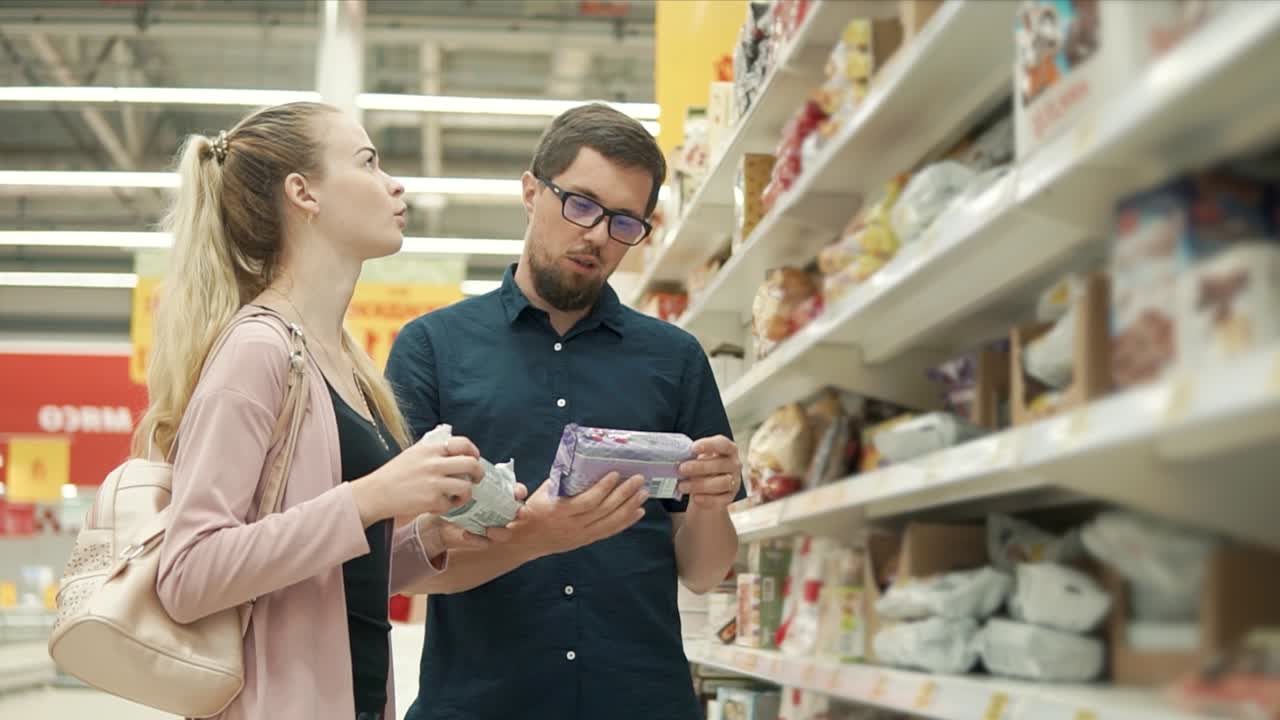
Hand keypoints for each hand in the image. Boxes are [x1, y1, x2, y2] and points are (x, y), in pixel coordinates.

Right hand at [351, 433, 484, 525]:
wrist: (376, 493)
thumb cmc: (395, 474)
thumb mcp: (414, 453)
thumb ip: (434, 450)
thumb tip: (455, 450)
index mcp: (431, 449)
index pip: (463, 443)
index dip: (474, 451)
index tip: (475, 458)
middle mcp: (434, 464)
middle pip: (471, 464)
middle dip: (479, 473)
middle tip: (476, 479)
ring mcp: (434, 483)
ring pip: (466, 487)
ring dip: (466, 493)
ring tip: (458, 496)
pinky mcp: (432, 501)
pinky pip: (451, 504)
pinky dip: (448, 506)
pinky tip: (438, 504)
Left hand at [429, 482, 530, 551]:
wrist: (439, 517)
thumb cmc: (454, 495)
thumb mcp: (461, 482)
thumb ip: (468, 474)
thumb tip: (469, 461)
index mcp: (500, 495)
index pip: (517, 492)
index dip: (519, 491)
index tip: (517, 492)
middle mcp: (501, 511)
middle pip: (519, 513)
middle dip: (521, 512)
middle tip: (519, 512)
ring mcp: (493, 526)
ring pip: (506, 532)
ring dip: (500, 531)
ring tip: (489, 529)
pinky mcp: (481, 539)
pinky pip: (485, 542)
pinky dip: (477, 538)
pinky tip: (466, 533)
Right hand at [507, 473, 648, 557]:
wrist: (525, 540)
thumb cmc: (534, 510)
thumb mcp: (543, 492)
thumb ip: (561, 480)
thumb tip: (581, 461)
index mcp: (559, 511)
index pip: (587, 501)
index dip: (603, 489)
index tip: (616, 474)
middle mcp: (572, 525)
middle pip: (603, 511)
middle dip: (624, 494)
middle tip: (638, 480)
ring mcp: (581, 535)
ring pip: (610, 522)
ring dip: (629, 507)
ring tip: (643, 493)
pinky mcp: (586, 541)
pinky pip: (609, 531)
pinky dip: (626, 522)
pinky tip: (638, 512)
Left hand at [677, 435, 741, 511]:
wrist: (707, 489)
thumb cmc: (702, 468)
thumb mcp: (699, 458)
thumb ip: (692, 456)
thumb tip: (676, 456)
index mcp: (728, 450)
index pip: (723, 444)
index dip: (709, 445)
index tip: (693, 448)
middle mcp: (734, 464)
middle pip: (720, 464)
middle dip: (699, 467)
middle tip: (681, 469)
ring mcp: (734, 481)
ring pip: (721, 483)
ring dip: (700, 485)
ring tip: (683, 486)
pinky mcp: (730, 497)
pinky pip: (721, 499)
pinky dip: (707, 499)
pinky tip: (695, 498)